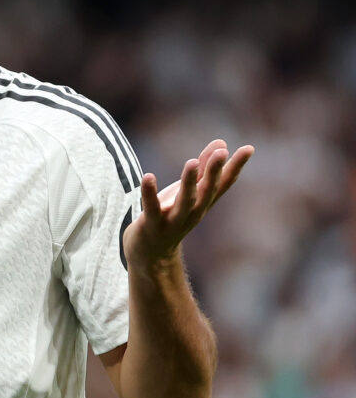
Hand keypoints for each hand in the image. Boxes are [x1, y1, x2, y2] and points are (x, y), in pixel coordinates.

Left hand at [123, 139, 253, 266]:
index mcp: (203, 202)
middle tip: (222, 152)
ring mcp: (174, 220)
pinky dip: (149, 193)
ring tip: (191, 162)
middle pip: (207, 191)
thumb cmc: (171, 215)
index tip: (248, 148)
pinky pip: (151, 208)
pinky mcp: (152, 225)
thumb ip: (203, 168)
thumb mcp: (188, 190)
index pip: (224, 183)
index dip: (236, 166)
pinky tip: (148, 176)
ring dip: (189, 183)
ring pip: (185, 201)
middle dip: (214, 172)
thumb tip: (222, 143)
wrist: (150, 254)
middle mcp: (194, 212)